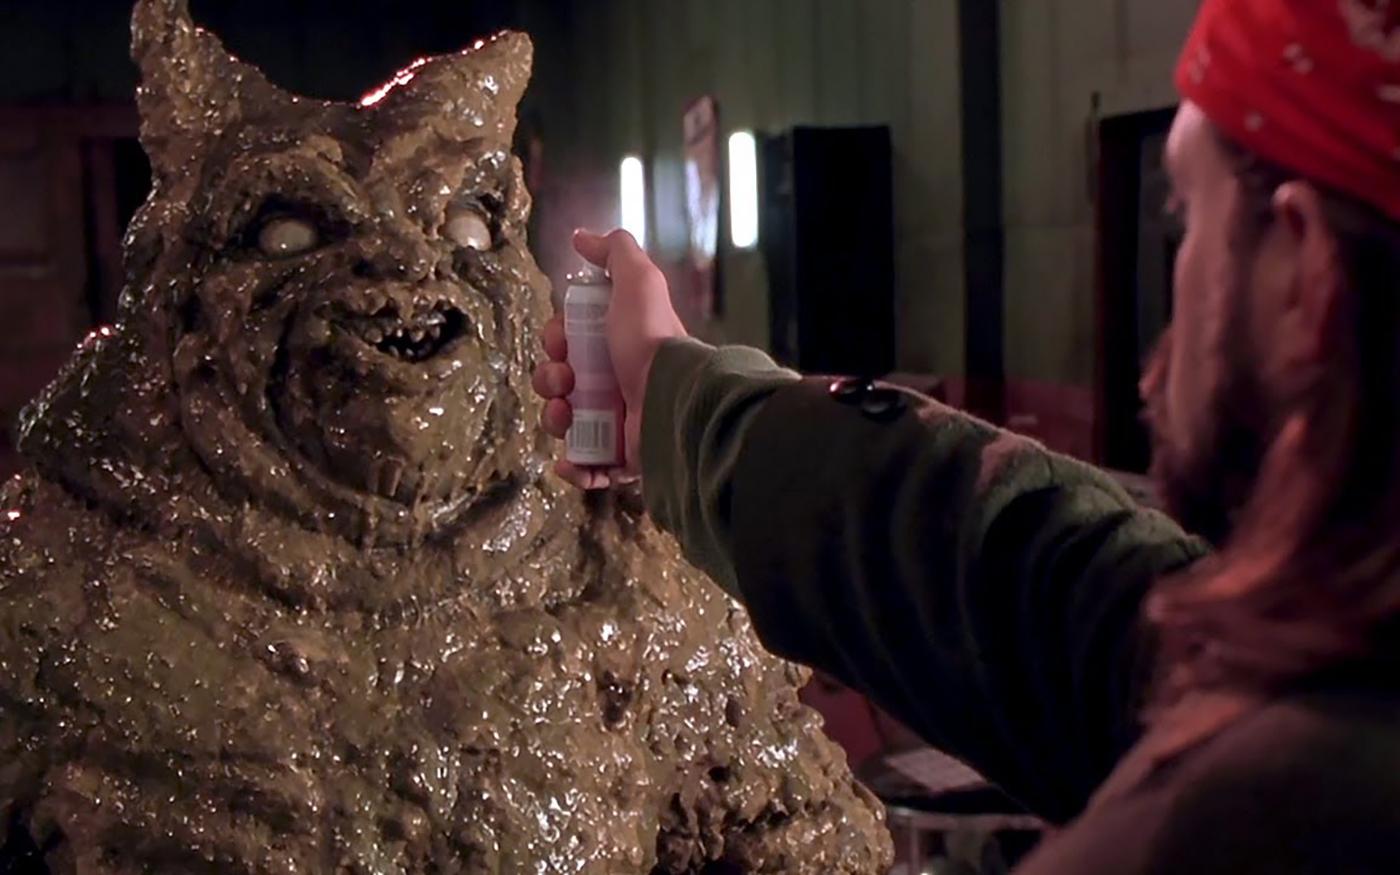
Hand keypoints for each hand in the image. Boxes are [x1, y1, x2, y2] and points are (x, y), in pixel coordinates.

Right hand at [533, 229, 688, 488]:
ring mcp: (616, 424)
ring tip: (566, 416)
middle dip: (549, 381)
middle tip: (564, 381)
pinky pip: (584, 467)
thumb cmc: (651, 339)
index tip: (560, 342)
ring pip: (564, 425)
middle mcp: (615, 384)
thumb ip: (613, 252)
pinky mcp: (619, 460)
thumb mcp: (637, 281)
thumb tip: (580, 237)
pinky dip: (573, 467)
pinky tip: (572, 460)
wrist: (670, 396)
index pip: (567, 346)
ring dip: (554, 420)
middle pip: (559, 384)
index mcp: (615, 347)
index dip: (554, 342)